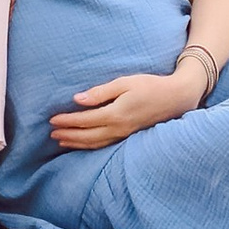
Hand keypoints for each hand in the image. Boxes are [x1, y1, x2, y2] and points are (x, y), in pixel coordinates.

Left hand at [45, 62, 209, 149]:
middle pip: (87, 136)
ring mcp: (124, 135)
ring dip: (77, 143)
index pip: (84, 121)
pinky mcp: (129, 136)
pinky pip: (105, 144)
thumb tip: (77, 100)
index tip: (52, 119)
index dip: (67, 121)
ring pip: (95, 144)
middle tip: (51, 133)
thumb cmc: (150, 86)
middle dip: (68, 135)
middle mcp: (118, 129)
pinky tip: (84, 143)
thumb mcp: (124, 83)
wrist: (176, 98)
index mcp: (115, 115)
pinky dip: (90, 146)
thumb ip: (100, 92)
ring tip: (61, 141)